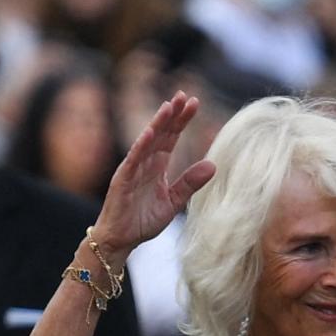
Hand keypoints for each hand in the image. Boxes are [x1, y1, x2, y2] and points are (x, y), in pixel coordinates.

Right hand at [92, 91, 215, 264]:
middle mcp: (145, 163)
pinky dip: (141, 146)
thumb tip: (214, 165)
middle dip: (173, 115)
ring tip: (169, 106)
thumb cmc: (143, 220)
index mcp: (158, 166)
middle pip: (161, 133)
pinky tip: (150, 132)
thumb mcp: (174, 201)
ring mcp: (133, 169)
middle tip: (185, 96)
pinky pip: (133, 159)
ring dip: (158, 123)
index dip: (182, 121)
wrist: (121, 240)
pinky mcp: (123, 180)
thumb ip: (190, 183)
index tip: (195, 104)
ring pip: (147, 141)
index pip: (172, 137)